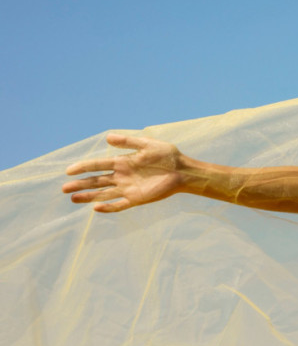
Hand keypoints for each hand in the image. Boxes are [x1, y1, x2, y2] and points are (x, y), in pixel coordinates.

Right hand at [63, 133, 183, 212]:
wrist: (183, 171)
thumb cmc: (168, 156)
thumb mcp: (147, 144)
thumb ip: (128, 141)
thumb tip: (107, 137)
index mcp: (122, 162)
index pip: (98, 165)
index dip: (83, 167)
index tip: (68, 171)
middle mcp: (122, 176)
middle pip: (97, 181)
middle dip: (81, 184)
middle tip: (64, 189)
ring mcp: (128, 188)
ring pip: (103, 194)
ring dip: (89, 196)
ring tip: (73, 199)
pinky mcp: (137, 199)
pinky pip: (119, 205)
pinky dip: (108, 207)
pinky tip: (96, 208)